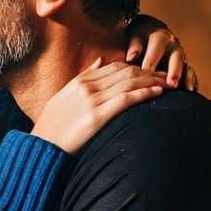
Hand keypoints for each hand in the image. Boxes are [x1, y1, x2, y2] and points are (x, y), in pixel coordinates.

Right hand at [31, 59, 165, 153]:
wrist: (41, 148)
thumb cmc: (51, 128)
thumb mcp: (62, 97)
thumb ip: (82, 78)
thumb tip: (100, 62)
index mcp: (79, 82)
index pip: (115, 68)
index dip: (137, 67)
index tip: (152, 71)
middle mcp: (86, 87)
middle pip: (126, 73)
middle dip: (150, 71)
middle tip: (168, 74)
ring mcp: (91, 101)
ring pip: (129, 83)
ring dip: (152, 80)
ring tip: (169, 82)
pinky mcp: (96, 117)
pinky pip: (125, 100)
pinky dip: (143, 93)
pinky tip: (157, 93)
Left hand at [125, 13, 197, 90]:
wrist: (150, 37)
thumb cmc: (139, 40)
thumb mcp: (135, 39)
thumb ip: (134, 47)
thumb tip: (130, 58)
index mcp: (160, 38)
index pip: (157, 48)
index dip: (152, 59)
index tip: (146, 71)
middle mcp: (174, 47)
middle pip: (177, 58)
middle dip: (175, 71)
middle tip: (171, 84)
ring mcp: (181, 58)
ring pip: (186, 67)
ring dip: (186, 79)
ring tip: (187, 91)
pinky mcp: (185, 68)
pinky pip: (191, 76)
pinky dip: (192, 84)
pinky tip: (191, 93)